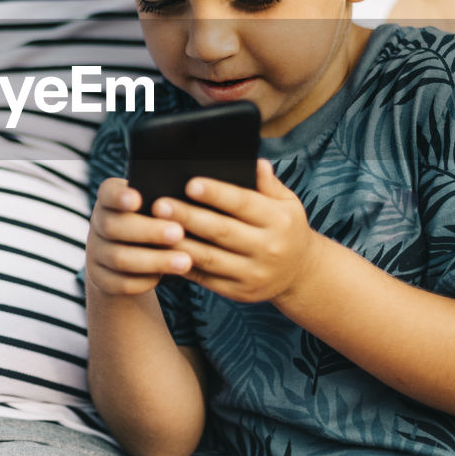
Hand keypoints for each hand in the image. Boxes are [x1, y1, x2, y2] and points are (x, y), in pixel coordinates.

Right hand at [87, 177, 191, 296]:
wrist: (132, 256)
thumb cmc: (152, 221)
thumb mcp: (154, 207)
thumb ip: (164, 202)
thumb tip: (186, 197)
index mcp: (109, 199)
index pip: (107, 193)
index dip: (119, 196)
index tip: (138, 199)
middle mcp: (97, 223)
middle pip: (113, 227)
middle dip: (148, 231)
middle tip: (179, 232)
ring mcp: (95, 253)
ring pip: (119, 258)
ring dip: (155, 261)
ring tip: (185, 261)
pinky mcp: (101, 278)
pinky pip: (121, 283)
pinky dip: (147, 280)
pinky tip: (170, 276)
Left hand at [154, 158, 320, 304]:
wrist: (301, 273)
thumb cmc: (286, 228)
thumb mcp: (287, 203)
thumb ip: (269, 184)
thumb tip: (255, 162)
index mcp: (280, 221)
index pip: (244, 203)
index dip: (216, 193)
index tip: (190, 184)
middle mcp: (269, 249)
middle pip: (221, 231)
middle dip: (188, 217)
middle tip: (160, 204)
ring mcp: (254, 274)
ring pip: (209, 258)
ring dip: (179, 243)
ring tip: (154, 228)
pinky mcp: (240, 293)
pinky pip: (206, 279)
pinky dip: (183, 265)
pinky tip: (163, 251)